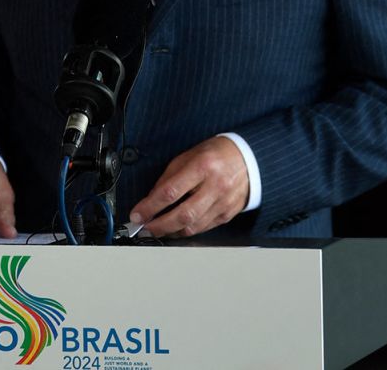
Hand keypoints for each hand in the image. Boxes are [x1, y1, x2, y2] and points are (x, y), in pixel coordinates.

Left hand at [128, 137, 248, 237]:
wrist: (248, 158)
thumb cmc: (216, 154)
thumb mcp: (189, 155)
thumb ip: (169, 177)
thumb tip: (151, 198)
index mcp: (202, 166)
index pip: (170, 192)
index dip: (150, 206)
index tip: (137, 214)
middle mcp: (214, 186)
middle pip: (182, 215)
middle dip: (159, 225)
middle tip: (144, 227)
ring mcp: (223, 203)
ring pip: (193, 226)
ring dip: (171, 231)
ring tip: (157, 229)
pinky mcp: (227, 214)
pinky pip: (203, 228)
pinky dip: (186, 231)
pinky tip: (176, 228)